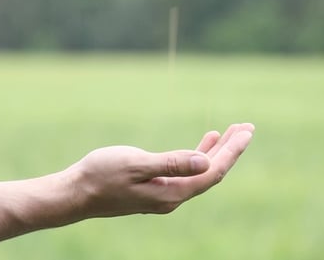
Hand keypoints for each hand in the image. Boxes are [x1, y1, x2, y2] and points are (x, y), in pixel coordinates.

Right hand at [65, 123, 253, 218]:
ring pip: (200, 171)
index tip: (247, 131)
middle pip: (211, 172)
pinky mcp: (156, 188)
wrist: (76, 193)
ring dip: (217, 151)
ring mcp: (165, 194)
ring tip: (232, 131)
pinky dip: (198, 154)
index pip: (212, 172)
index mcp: (172, 193)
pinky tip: (205, 142)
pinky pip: (186, 171)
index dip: (232, 152)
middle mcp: (173, 197)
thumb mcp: (136, 165)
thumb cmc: (101, 176)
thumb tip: (205, 161)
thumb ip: (171, 164)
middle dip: (231, 150)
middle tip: (247, 127)